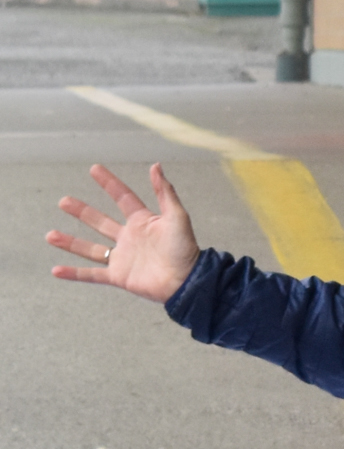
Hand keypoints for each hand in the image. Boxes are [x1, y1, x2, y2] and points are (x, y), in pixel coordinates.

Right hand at [47, 163, 200, 303]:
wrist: (187, 281)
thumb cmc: (186, 250)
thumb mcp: (177, 217)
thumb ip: (165, 192)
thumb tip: (156, 166)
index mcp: (143, 222)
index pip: (123, 198)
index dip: (110, 183)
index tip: (94, 169)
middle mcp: (130, 239)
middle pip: (101, 222)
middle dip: (82, 212)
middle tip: (63, 201)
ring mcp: (123, 258)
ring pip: (91, 249)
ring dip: (70, 242)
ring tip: (50, 235)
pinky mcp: (120, 276)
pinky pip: (92, 275)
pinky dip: (74, 273)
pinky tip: (56, 270)